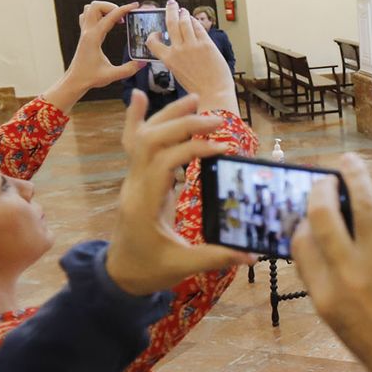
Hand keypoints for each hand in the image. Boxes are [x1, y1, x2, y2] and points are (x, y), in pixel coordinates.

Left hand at [44, 2, 145, 111]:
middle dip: (111, 6)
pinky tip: (106, 23)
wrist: (75, 80)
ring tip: (115, 19)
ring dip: (103, 9)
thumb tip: (143, 63)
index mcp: (93, 38)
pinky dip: (97, 14)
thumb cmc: (90, 78)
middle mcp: (87, 32)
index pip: (110, 17)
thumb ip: (129, 69)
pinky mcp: (84, 34)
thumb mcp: (112, 75)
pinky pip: (87, 15)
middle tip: (123, 17)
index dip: (124, 9)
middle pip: (96, 6)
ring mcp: (84, 32)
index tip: (134, 6)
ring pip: (89, 8)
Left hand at [105, 93, 251, 294]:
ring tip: (194, 100)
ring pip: (141, 136)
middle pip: (151, 140)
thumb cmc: (149, 270)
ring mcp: (132, 180)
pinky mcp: (137, 179)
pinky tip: (140, 96)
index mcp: (144, 204)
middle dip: (183, 124)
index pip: (164, 162)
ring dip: (167, 115)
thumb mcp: (182, 265)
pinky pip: (132, 143)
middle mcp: (134, 185)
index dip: (194, 149)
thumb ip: (217, 256)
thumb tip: (253, 255)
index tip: (223, 149)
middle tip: (215, 120)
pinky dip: (137, 118)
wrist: (119, 275)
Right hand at [145, 0, 240, 112]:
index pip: (152, 43)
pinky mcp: (206, 44)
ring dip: (184, 14)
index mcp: (168, 59)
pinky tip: (194, 19)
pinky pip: (198, 27)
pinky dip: (195, 22)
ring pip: (185, 22)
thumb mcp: (179, 74)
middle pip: (171, 23)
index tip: (156, 32)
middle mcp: (178, 50)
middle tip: (171, 4)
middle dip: (170, 10)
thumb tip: (178, 45)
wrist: (214, 93)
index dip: (152, 35)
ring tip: (184, 10)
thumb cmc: (198, 88)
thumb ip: (177, 58)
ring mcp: (192, 45)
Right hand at [292, 154, 371, 371]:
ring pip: (364, 204)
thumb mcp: (343, 322)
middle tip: (325, 177)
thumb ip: (332, 283)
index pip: (301, 244)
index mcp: (324, 296)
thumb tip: (328, 243)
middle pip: (324, 215)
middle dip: (322, 188)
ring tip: (351, 162)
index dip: (302, 221)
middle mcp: (348, 275)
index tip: (308, 209)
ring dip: (356, 176)